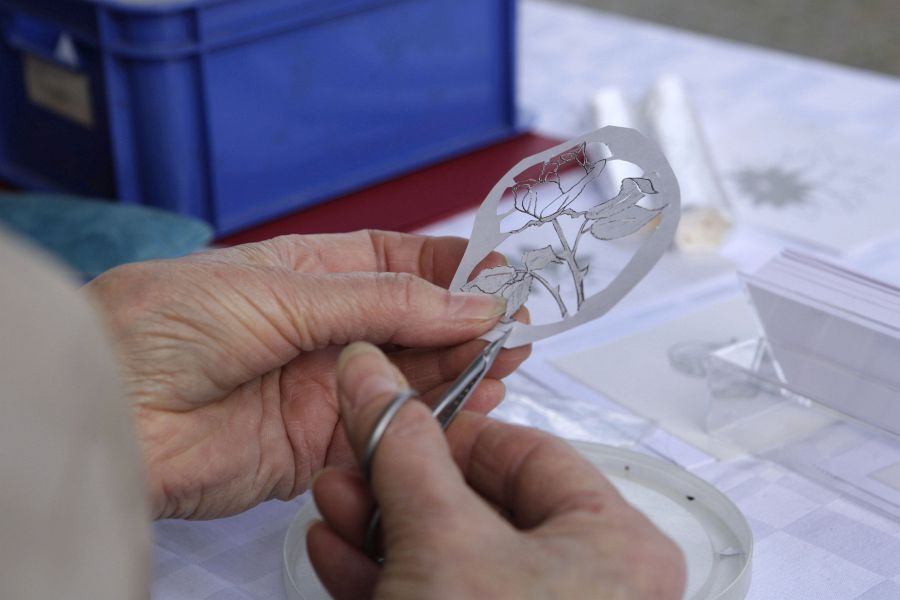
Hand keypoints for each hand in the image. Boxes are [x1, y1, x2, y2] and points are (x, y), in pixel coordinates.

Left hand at [85, 231, 529, 518]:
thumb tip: (469, 300)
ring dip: (461, 368)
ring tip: (507, 359)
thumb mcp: (284, 290)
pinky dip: (435, 419)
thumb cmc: (170, 326)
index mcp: (307, 273)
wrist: (113, 413)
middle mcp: (321, 329)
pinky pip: (391, 429)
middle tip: (516, 324)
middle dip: (466, 320)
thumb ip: (382, 302)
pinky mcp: (321, 444)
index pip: (397, 263)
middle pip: (413, 322)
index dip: (451, 266)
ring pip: (409, 376)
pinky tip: (474, 403)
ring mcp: (324, 387)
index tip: (502, 271)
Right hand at [308, 343, 685, 599]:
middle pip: (481, 504)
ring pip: (452, 555)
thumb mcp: (442, 538)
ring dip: (381, 526)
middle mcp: (592, 585)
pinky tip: (336, 550)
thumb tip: (369, 369)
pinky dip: (386, 575)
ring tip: (331, 500)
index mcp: (617, 546)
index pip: (530, 452)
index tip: (397, 413)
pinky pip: (440, 596)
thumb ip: (404, 447)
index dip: (453, 427)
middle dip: (398, 480)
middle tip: (352, 455)